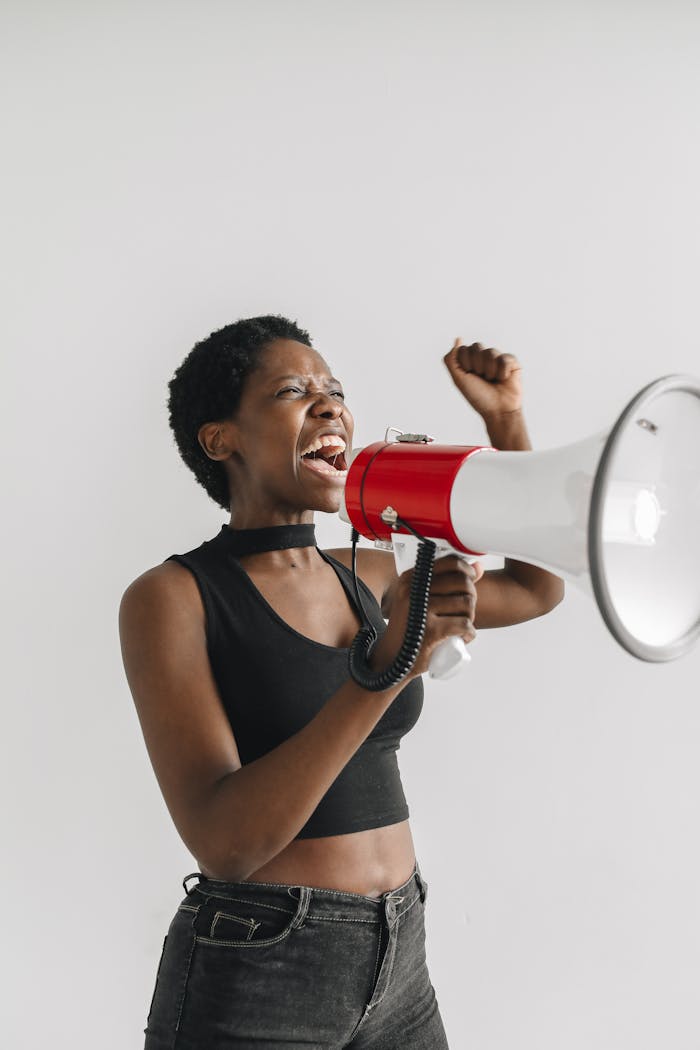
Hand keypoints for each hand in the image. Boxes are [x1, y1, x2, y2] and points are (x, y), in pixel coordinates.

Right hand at [369, 555, 483, 679]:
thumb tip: (479, 566)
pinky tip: (462, 638)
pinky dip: (469, 634)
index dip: (467, 570)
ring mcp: (422, 610)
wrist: (392, 659)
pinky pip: (465, 625)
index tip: (470, 580)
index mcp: (411, 579)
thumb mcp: (420, 599)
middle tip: (463, 612)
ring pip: (466, 604)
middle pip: (462, 583)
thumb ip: (447, 580)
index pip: (450, 563)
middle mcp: (414, 590)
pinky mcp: (431, 630)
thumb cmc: (410, 628)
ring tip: (459, 626)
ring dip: (470, 617)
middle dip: (470, 597)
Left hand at [443, 338, 521, 420]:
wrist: (498, 411)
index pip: (464, 349)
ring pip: (490, 352)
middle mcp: (484, 357)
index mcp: (470, 360)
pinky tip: (504, 380)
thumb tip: (458, 339)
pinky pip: (505, 358)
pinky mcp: (513, 362)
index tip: (470, 377)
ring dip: (489, 371)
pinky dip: (502, 372)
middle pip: (477, 346)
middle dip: (477, 366)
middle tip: (482, 379)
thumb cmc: (478, 397)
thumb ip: (452, 360)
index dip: (465, 364)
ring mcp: (498, 359)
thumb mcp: (459, 380)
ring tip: (493, 381)